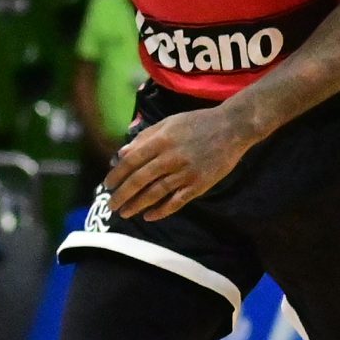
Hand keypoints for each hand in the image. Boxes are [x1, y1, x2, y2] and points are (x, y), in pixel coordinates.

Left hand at [105, 108, 258, 220]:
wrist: (231, 128)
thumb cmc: (197, 123)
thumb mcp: (169, 123)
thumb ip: (145, 137)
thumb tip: (121, 154)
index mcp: (161, 140)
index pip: (132, 161)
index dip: (117, 175)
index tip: (107, 185)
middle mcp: (171, 158)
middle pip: (140, 180)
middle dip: (123, 195)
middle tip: (112, 205)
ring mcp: (185, 173)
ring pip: (156, 193)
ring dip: (138, 205)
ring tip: (126, 213)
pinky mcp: (199, 185)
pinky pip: (177, 202)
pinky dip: (162, 211)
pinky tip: (149, 216)